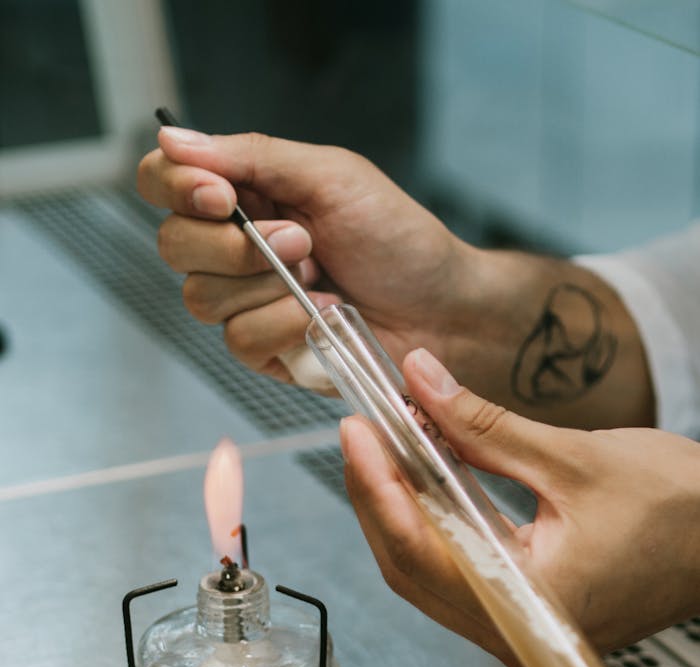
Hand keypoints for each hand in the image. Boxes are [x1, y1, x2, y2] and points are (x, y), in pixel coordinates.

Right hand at [137, 128, 466, 383]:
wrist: (440, 307)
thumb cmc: (397, 238)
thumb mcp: (331, 177)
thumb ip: (253, 157)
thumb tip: (173, 138)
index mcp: (244, 196)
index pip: (163, 184)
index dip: (175, 188)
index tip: (221, 195)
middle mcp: (233, 249)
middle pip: (173, 245)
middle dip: (232, 245)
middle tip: (300, 240)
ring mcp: (245, 303)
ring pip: (201, 298)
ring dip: (265, 286)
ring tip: (321, 276)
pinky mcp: (265, 351)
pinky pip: (239, 341)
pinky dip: (283, 325)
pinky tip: (323, 316)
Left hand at [340, 349, 699, 666]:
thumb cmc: (680, 510)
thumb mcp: (575, 457)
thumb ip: (485, 425)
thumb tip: (419, 381)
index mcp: (530, 606)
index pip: (420, 553)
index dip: (375, 490)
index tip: (356, 433)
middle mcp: (514, 634)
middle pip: (409, 566)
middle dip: (376, 495)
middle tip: (362, 431)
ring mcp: (515, 629)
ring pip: (424, 571)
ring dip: (397, 509)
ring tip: (385, 446)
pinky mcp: (520, 612)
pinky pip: (451, 570)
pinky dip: (429, 523)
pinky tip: (419, 479)